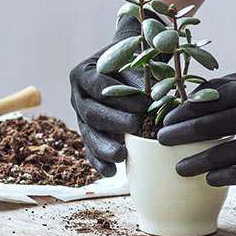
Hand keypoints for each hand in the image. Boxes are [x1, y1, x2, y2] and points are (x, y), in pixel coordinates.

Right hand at [69, 15, 151, 176]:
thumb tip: (157, 104)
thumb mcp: (137, 65)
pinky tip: (111, 172)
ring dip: (104, 147)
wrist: (128, 66)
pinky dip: (100, 162)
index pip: (98, 86)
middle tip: (136, 126)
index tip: (143, 104)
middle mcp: (78, 95)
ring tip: (121, 156)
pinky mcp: (89, 132)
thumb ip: (143, 82)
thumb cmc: (135, 63)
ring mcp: (81, 116)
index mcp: (84, 73)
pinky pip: (90, 149)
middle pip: (91, 112)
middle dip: (113, 121)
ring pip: (88, 134)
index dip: (119, 96)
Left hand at [158, 44, 235, 185]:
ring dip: (201, 162)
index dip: (185, 112)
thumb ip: (224, 88)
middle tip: (162, 143)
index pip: (212, 100)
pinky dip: (231, 177)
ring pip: (233, 152)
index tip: (166, 122)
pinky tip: (212, 179)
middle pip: (216, 126)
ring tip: (181, 168)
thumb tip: (186, 101)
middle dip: (184, 136)